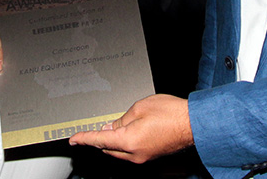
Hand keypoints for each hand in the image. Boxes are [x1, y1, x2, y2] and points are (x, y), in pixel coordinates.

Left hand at [69, 94, 192, 162]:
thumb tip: (110, 129)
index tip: (73, 140)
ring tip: (113, 126)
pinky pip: (130, 152)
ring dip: (112, 141)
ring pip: (118, 152)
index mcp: (129, 141)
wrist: (193, 124)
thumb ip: (121, 120)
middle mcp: (135, 154)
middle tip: (94, 127)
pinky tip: (127, 132)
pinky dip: (123, 144)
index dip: (84, 139)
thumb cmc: (171, 113)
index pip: (99, 140)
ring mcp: (143, 157)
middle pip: (107, 149)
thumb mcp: (140, 108)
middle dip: (99, 138)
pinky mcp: (150, 156)